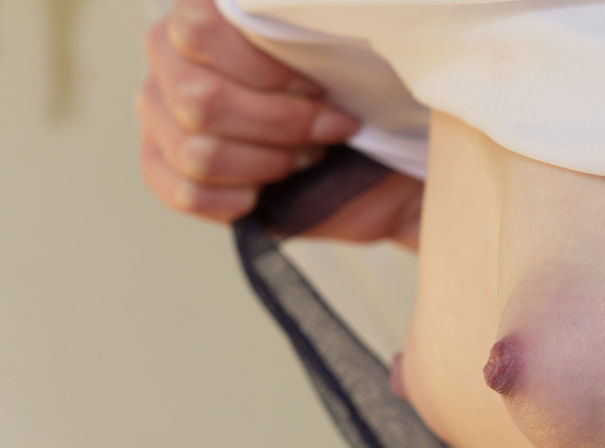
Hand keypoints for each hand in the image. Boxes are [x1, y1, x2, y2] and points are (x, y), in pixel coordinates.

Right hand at [137, 0, 422, 247]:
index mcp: (205, 11)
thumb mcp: (346, 46)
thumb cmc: (357, 91)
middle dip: (280, 125)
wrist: (370, 152)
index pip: (200, 31)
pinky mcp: (163, 167)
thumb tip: (304, 14)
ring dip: (267, 162)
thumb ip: (309, 27)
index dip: (267, 72)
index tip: (319, 87)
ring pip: (198, 152)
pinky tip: (266, 187)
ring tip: (303, 157)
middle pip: (200, 99)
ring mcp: (159, 113)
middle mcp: (168, 55)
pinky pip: (186, 193)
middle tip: (326, 129)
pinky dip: (238, 197)